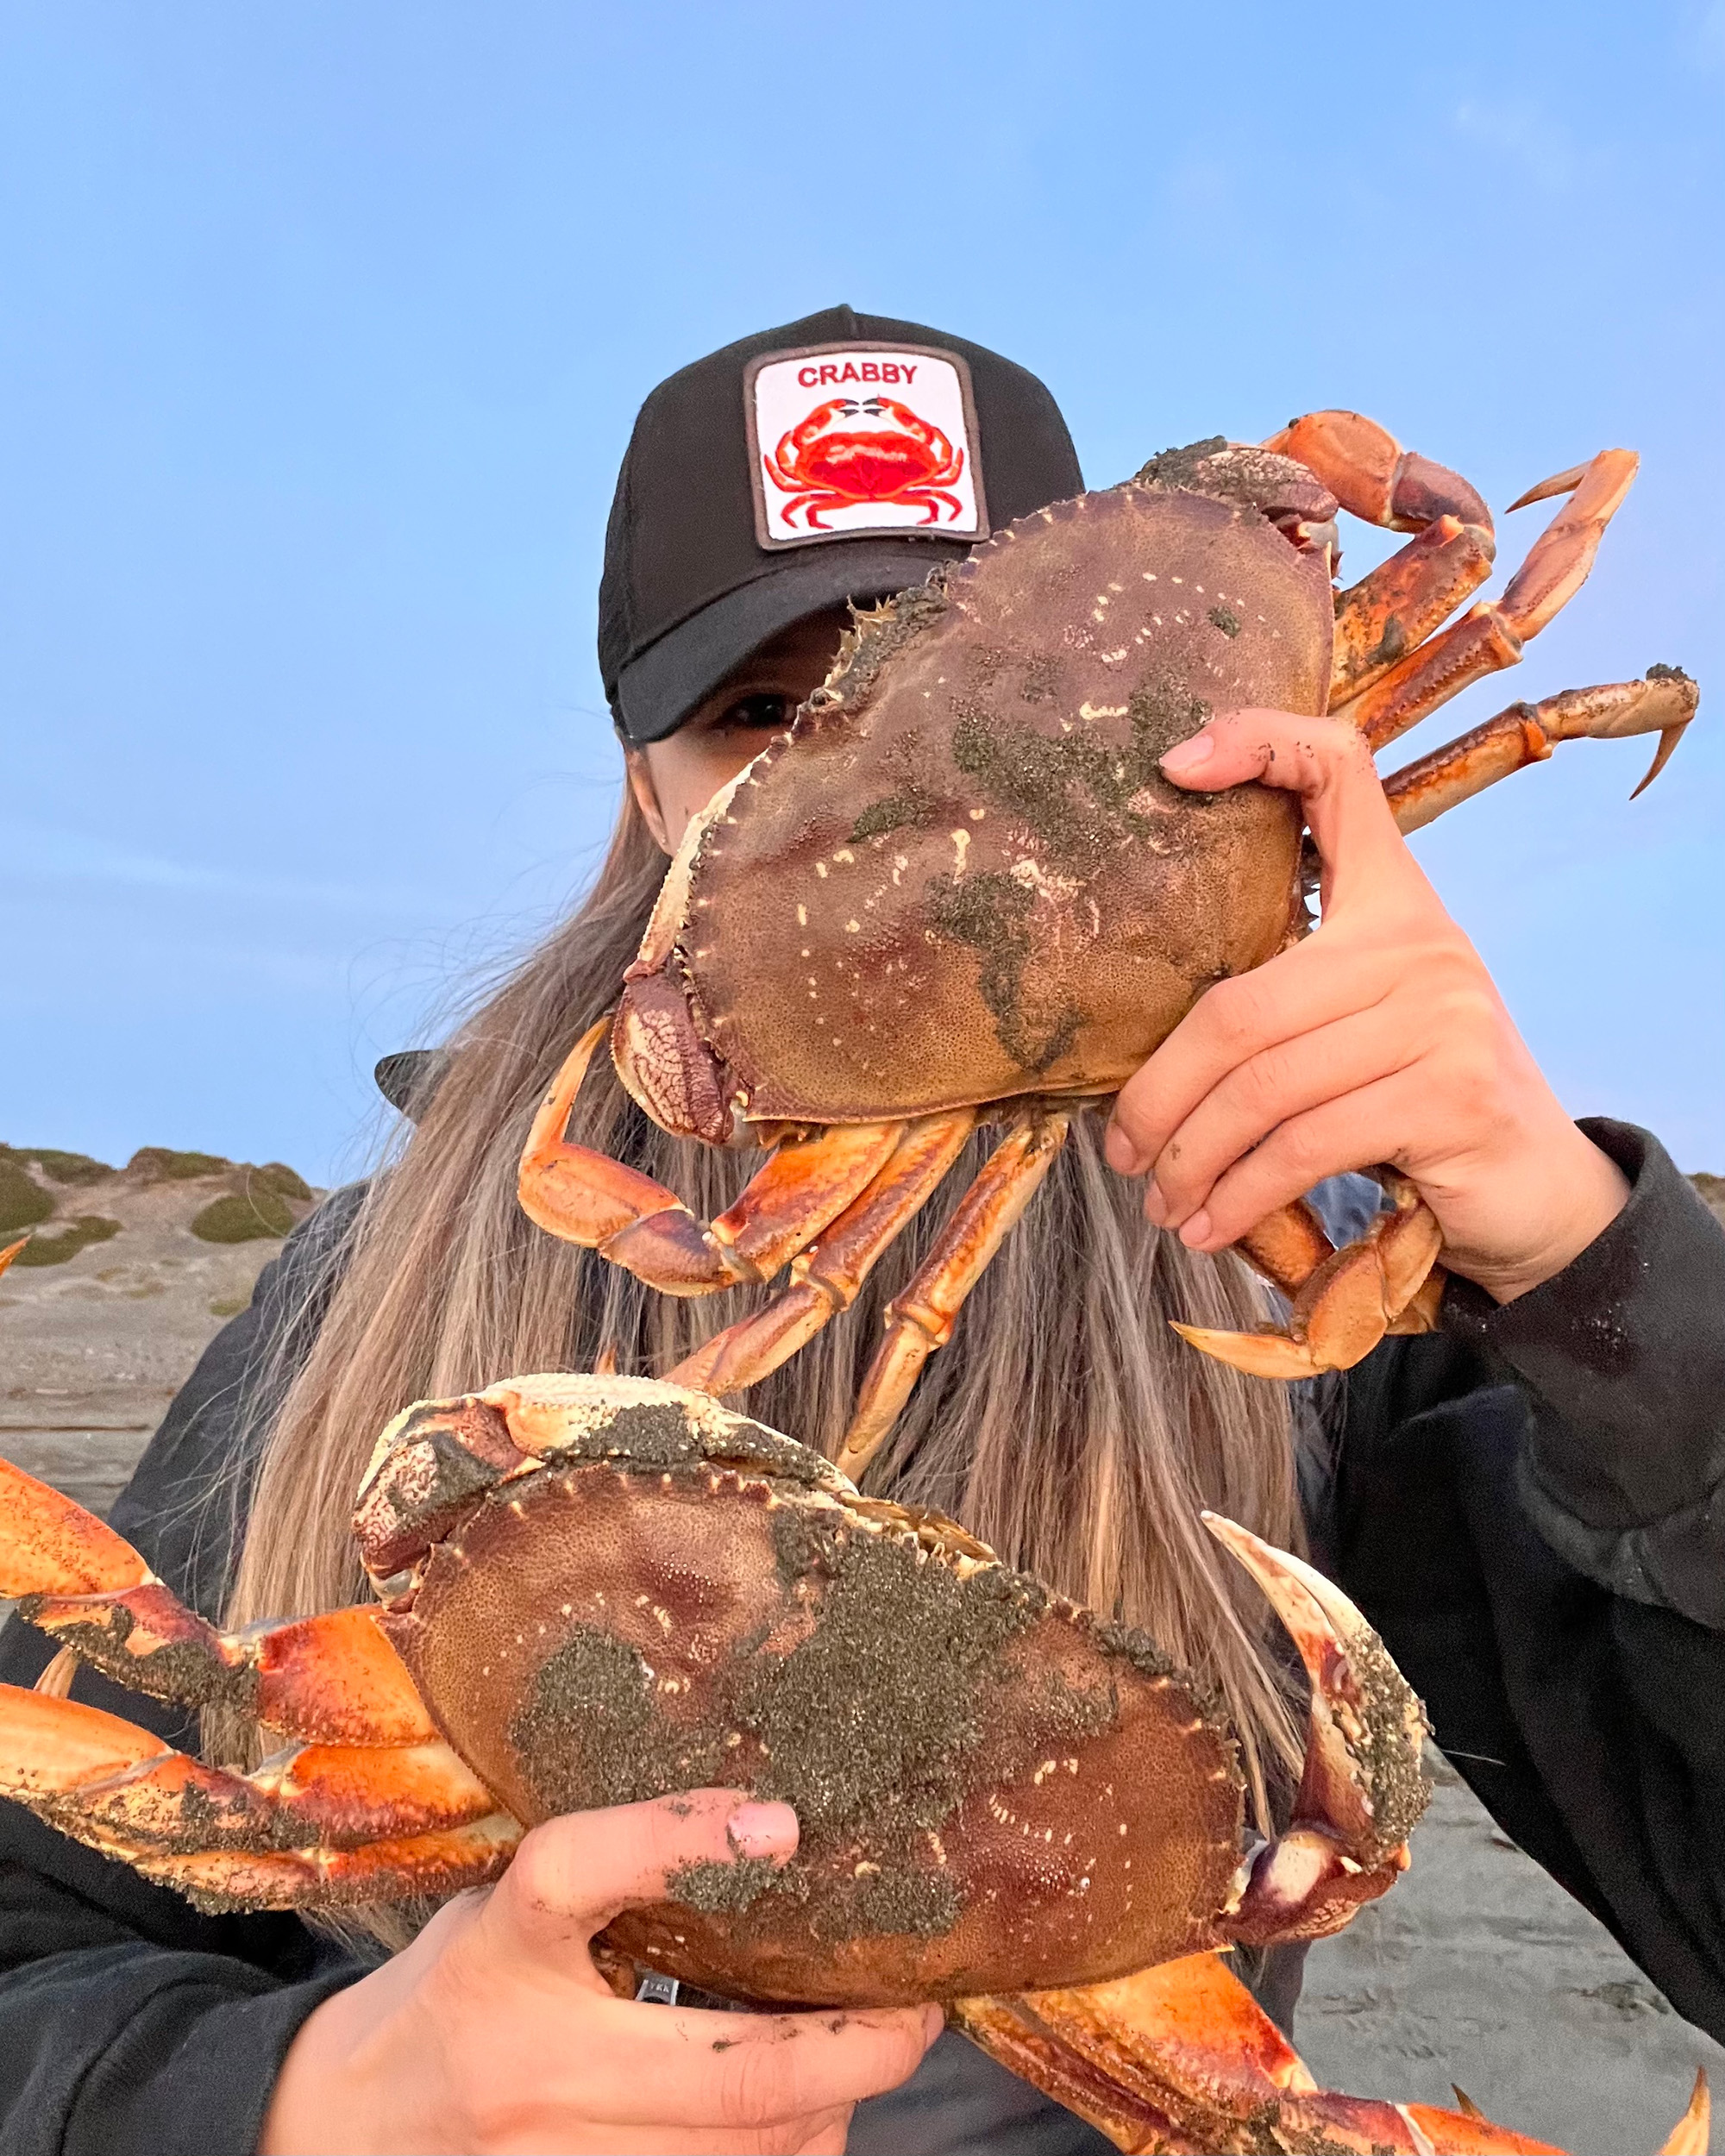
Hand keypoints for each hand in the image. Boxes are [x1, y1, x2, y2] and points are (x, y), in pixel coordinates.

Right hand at [260, 1790, 939, 2154]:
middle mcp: (533, 2061)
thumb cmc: (448, 1995)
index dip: (676, 1839)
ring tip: (862, 2055)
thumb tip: (761, 1839)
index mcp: (501, 1948)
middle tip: (916, 2009)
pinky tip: (799, 2116)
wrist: (337, 2133)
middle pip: (726, 2069)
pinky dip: (781, 2155)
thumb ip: (607, 1880)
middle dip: (853, 2045)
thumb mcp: (498, 1908)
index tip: (783, 1822)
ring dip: (828, 2107)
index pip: (573, 1874)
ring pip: (747, 2152)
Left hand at [1103, 708, 1628, 1302]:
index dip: (1259, 741)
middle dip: (1160, 1093)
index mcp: (1392, 896)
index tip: (1172, 766)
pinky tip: (1210, 1224)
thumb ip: (1285, 995)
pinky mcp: (1452, 1095)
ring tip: (1159, 1200)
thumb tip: (1140, 1040)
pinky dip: (1241, 1193)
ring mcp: (1443, 1014)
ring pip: (1263, 1085)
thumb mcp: (1359, 1022)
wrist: (1536, 1187)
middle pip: (1240, 1003)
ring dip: (1191, 1159)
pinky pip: (1305, 1143)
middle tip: (1121, 1151)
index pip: (1338, 770)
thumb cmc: (1417, 1098)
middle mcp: (1421, 939)